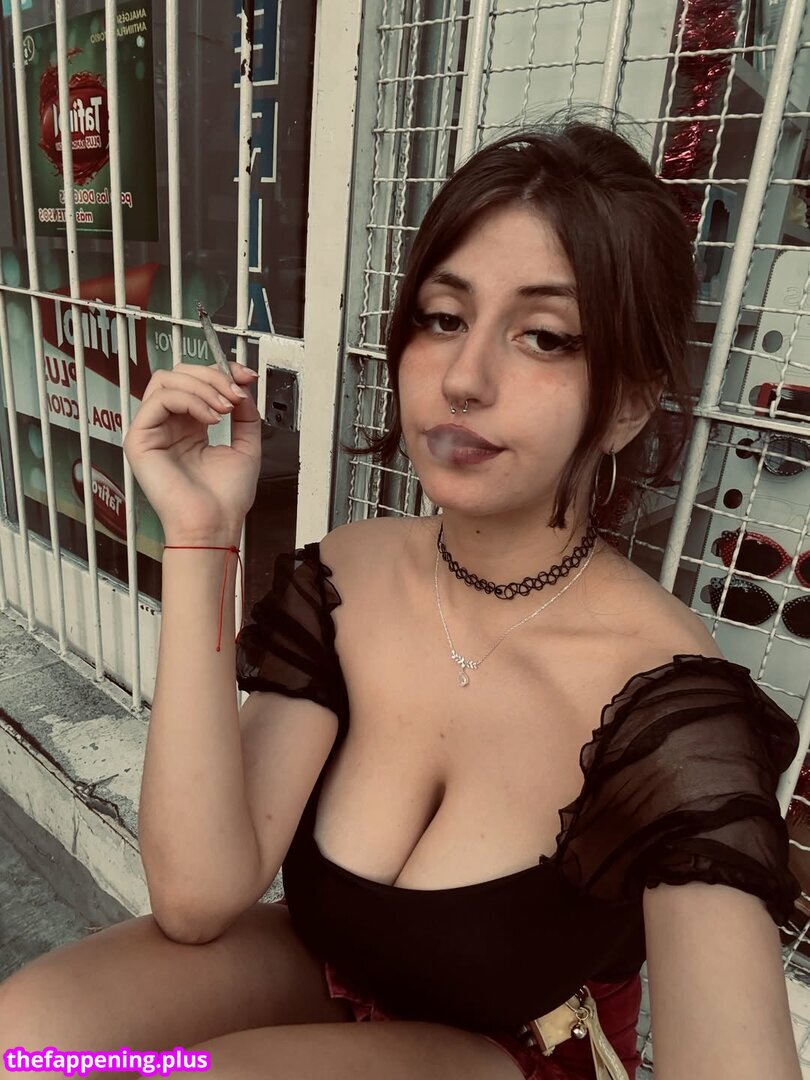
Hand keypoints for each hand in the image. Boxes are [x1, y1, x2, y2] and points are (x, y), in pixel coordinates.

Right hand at [123, 361, 261, 543]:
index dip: (221, 371)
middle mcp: (169, 425)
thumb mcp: (246, 446)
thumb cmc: (225, 498)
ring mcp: (152, 430)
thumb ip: (246, 414)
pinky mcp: (139, 439)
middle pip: (178, 373)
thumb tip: (241, 387)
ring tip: (224, 409)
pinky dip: (190, 400)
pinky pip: (160, 399)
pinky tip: (210, 419)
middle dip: (213, 376)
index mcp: (190, 426)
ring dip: (203, 387)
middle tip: (235, 394)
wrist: (215, 525)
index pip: (196, 381)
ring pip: (166, 380)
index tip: (245, 376)